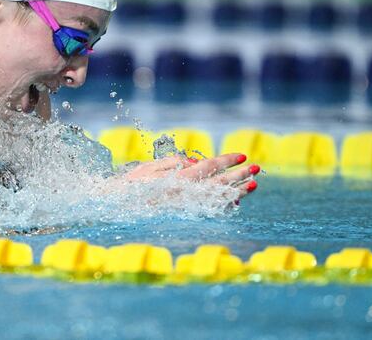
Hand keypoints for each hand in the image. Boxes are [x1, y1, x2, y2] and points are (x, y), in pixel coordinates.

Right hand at [122, 152, 259, 199]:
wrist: (114, 209)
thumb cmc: (128, 185)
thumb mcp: (147, 168)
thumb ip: (172, 164)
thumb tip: (195, 163)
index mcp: (176, 180)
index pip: (208, 167)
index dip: (227, 160)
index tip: (243, 155)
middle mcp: (184, 195)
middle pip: (218, 183)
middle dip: (239, 175)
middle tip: (258, 168)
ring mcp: (185, 208)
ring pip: (217, 199)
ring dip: (237, 191)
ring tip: (253, 185)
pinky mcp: (183, 217)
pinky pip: (208, 211)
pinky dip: (223, 205)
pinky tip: (235, 200)